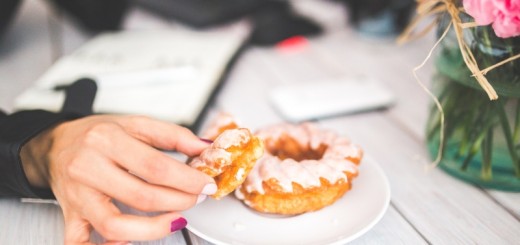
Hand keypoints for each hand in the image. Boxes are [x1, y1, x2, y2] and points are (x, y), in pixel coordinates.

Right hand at [21, 115, 215, 243]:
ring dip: (152, 229)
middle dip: (178, 201)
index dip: (187, 180)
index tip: (205, 185)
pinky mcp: (69, 215)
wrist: (55, 144)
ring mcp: (77, 196)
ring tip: (175, 220)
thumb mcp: (135, 123)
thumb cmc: (96, 135)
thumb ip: (172, 135)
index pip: (155, 167)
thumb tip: (203, 147)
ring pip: (114, 225)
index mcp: (106, 140)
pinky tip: (126, 243)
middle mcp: (88, 168)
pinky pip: (80, 243)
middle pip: (141, 196)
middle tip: (195, 198)